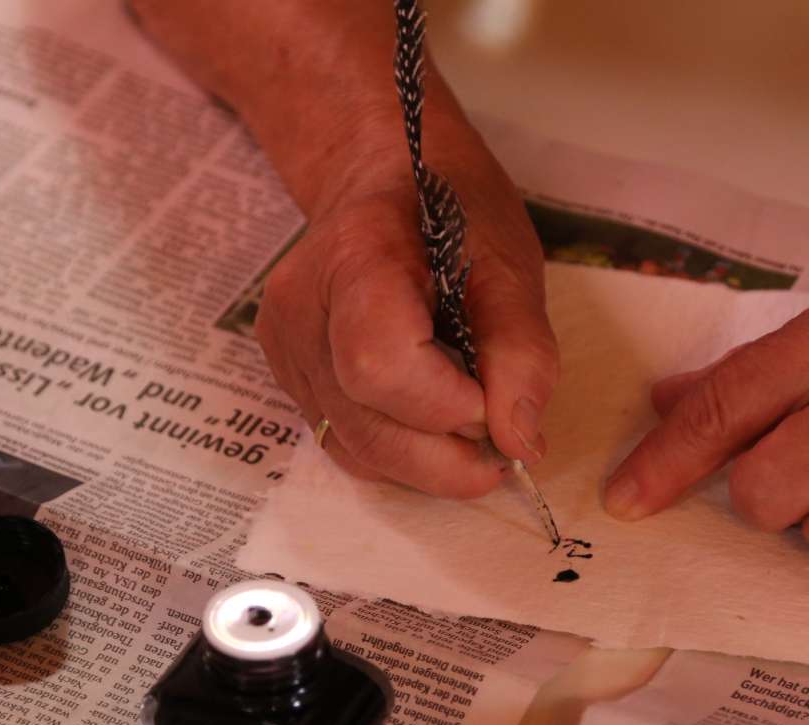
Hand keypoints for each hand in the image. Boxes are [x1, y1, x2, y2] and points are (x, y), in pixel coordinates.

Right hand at [258, 148, 557, 497]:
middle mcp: (303, 307)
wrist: (384, 176)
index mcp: (355, 256)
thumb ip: (521, 350)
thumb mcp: (509, 262)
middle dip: (445, 457)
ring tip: (472, 433)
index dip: (447, 406)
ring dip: (426, 465)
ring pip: (354, 449)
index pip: (380, 363)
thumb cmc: (453, 211)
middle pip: (365, 423)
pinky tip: (433, 424)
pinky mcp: (290, 377)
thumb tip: (519, 441)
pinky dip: (400, 454)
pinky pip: (345, 444)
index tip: (497, 402)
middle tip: (500, 445)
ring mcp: (287, 347)